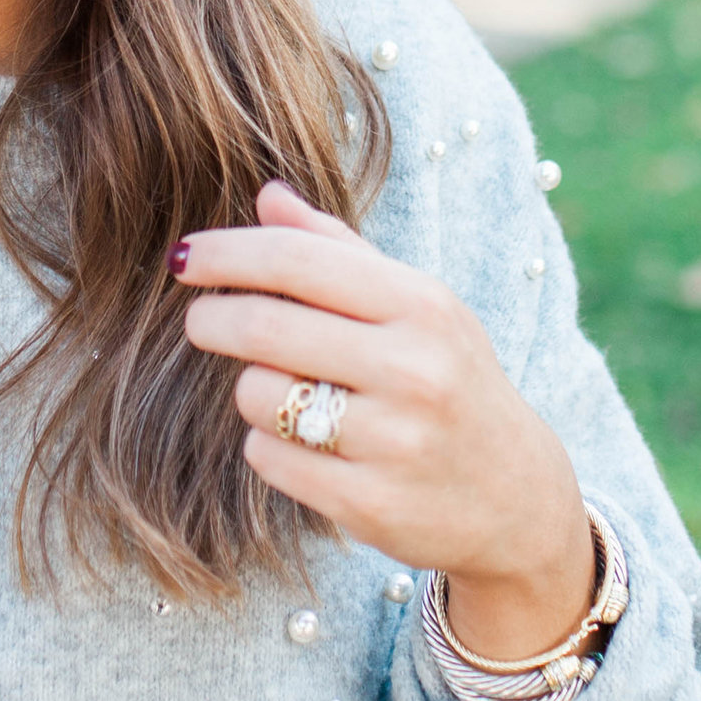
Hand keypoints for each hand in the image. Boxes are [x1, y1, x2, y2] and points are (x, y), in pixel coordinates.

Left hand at [176, 183, 593, 661]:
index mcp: (423, 307)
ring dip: (251, 391)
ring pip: (258, 395)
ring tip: (285, 394)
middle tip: (199, 322)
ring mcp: (394, 442)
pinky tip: (303, 445)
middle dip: (211, 319)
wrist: (515, 501)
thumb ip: (340, 252)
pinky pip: (269, 457)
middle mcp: (414, 370)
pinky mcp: (370, 504)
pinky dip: (268, 446)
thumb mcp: (419, 309)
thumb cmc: (451, 383)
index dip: (229, 253)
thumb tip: (268, 196)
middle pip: (265, 328)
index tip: (184, 255)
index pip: (299, 261)